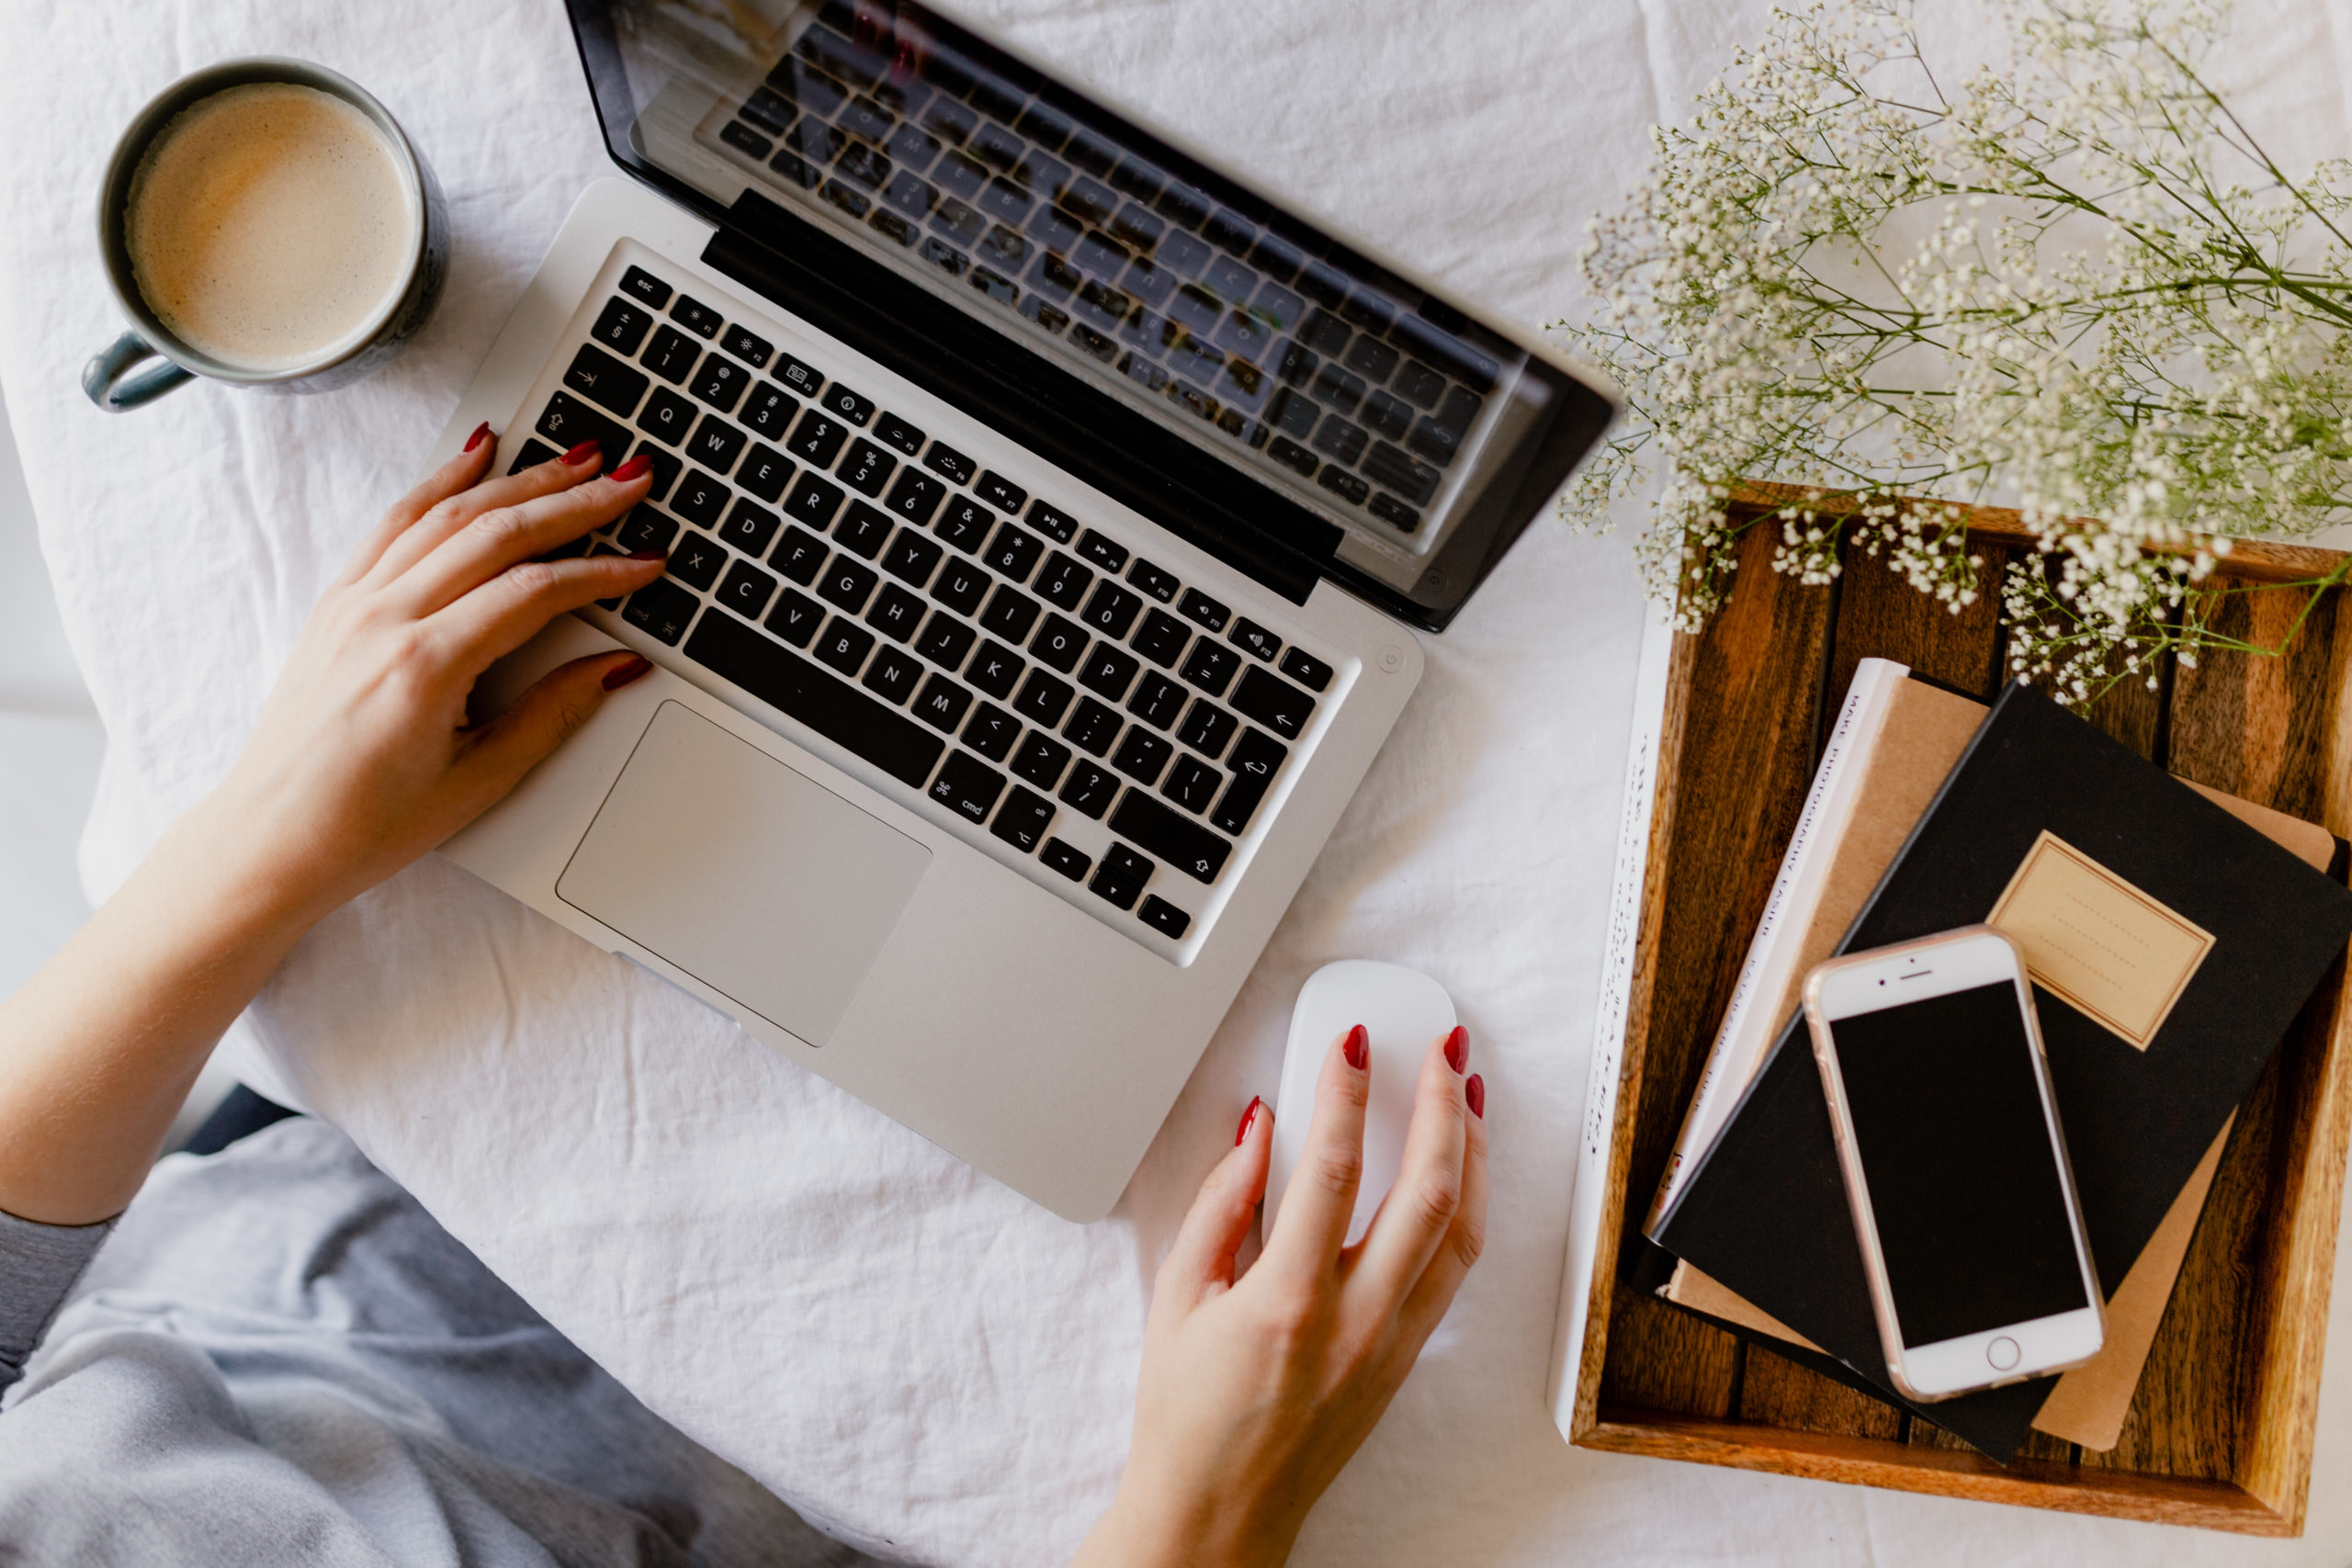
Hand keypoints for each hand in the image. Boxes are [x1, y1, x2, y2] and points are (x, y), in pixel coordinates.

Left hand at [184, 428, 662, 930]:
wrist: (270, 840)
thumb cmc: (364, 826)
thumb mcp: (479, 780)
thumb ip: (554, 714)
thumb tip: (616, 668)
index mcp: (423, 666)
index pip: (533, 592)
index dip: (600, 573)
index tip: (645, 564)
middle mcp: (383, 619)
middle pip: (494, 533)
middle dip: (572, 501)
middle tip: (629, 480)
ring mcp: (353, 604)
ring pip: (446, 514)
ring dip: (518, 479)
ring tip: (574, 458)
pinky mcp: (335, 603)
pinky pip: (393, 522)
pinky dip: (441, 483)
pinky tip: (475, 457)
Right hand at [1074, 1027, 1488, 1567]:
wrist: (1216, 1513)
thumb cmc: (1186, 1413)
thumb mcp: (1178, 1297)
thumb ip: (1221, 1203)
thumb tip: (1260, 1128)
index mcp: (1288, 1301)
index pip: (1335, 1168)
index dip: (1347, 1091)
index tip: (1351, 1042)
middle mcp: (1355, 1322)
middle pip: (1429, 1192)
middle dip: (1443, 1105)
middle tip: (1443, 1048)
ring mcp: (1391, 1344)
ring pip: (1463, 1232)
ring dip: (1473, 1152)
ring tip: (1466, 1094)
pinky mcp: (1406, 1360)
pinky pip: (1455, 1271)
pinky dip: (1467, 1207)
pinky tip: (1459, 1169)